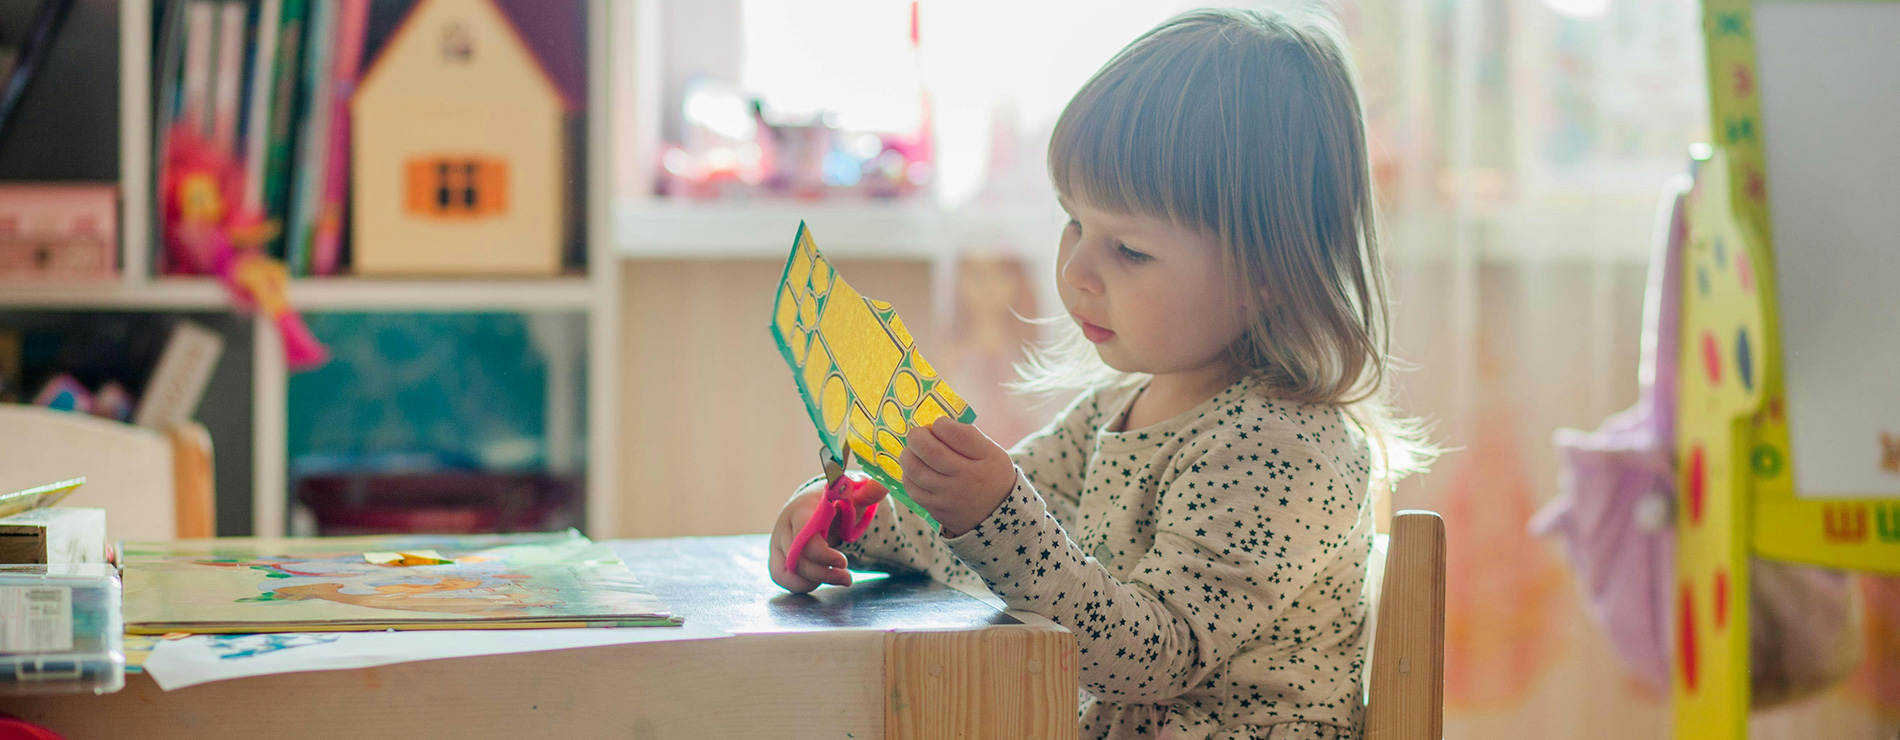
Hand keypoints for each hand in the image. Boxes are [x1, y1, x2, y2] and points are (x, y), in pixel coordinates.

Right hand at [768, 474, 887, 592]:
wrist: (817, 504)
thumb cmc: (836, 499)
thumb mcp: (853, 494)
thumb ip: (867, 493)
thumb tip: (882, 486)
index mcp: (802, 509)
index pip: (804, 537)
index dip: (823, 555)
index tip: (843, 562)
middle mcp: (784, 526)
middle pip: (797, 559)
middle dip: (824, 574)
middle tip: (847, 577)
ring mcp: (777, 542)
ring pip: (787, 571)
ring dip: (814, 581)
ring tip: (837, 578)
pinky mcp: (777, 556)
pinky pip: (780, 577)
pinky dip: (800, 585)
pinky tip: (820, 581)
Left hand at [900, 418, 1016, 535]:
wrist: (998, 513)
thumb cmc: (990, 473)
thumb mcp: (991, 451)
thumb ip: (967, 436)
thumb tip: (933, 425)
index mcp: (985, 458)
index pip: (957, 435)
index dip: (941, 425)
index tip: (939, 424)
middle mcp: (968, 478)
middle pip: (931, 452)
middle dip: (917, 437)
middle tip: (917, 434)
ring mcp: (951, 497)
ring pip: (915, 470)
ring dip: (908, 455)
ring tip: (913, 451)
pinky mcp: (938, 510)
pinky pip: (913, 489)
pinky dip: (908, 475)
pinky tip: (915, 470)